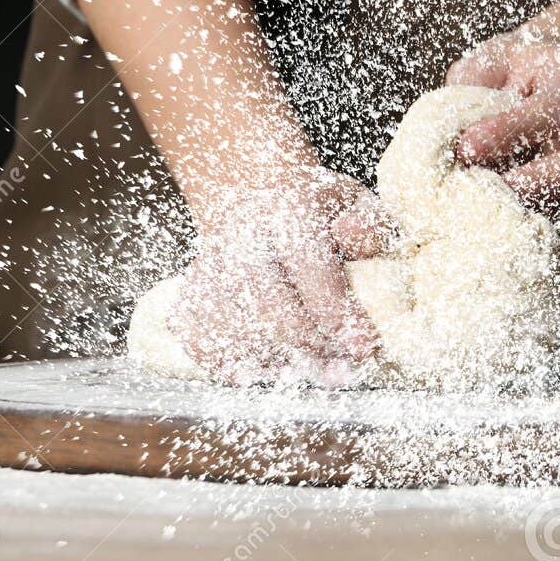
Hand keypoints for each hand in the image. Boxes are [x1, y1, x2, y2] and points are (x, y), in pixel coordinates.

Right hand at [167, 169, 384, 384]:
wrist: (251, 195)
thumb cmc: (313, 210)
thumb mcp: (352, 203)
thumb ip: (370, 222)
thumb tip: (352, 235)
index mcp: (287, 213)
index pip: (310, 270)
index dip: (339, 316)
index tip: (362, 347)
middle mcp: (241, 239)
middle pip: (271, 311)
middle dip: (311, 348)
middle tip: (338, 366)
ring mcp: (209, 266)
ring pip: (235, 333)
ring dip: (274, 361)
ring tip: (304, 365)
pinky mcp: (189, 290)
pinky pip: (197, 338)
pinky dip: (227, 361)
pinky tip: (259, 364)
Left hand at [446, 35, 559, 244]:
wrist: (541, 85)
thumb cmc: (506, 79)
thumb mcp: (484, 68)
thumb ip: (468, 94)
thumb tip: (446, 142)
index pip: (557, 103)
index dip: (513, 129)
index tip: (467, 147)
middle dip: (545, 182)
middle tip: (496, 192)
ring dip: (553, 217)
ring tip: (503, 226)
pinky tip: (523, 241)